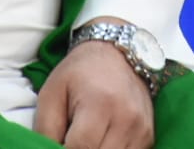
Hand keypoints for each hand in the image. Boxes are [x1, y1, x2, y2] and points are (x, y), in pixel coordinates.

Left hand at [33, 40, 154, 148]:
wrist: (117, 54)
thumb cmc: (79, 73)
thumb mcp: (52, 93)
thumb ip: (46, 129)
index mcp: (100, 103)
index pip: (80, 148)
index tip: (59, 142)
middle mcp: (126, 118)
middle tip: (71, 137)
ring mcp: (141, 129)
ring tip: (86, 139)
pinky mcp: (148, 136)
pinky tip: (101, 140)